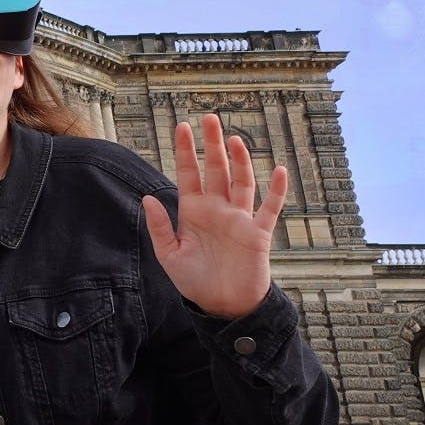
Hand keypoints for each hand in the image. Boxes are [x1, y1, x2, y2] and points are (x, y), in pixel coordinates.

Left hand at [141, 113, 286, 319]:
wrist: (222, 306)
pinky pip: (270, 208)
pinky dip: (276, 190)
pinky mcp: (258, 234)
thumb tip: (146, 197)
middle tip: (209, 117)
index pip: (189, 174)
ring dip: (240, 160)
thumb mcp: (170, 255)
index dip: (186, 151)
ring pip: (242, 182)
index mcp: (193, 212)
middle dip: (212, 144)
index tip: (182, 127)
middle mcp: (217, 209)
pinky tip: (278, 170)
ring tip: (234, 138)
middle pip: (216, 170)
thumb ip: (159, 227)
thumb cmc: (195, 281)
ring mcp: (239, 219)